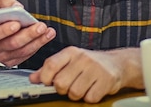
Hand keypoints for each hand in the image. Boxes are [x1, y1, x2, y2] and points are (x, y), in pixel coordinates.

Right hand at [0, 0, 55, 66]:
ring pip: (22, 51)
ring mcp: (3, 56)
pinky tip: (45, 38)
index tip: (17, 23)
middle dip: (29, 34)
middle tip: (40, 27)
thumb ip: (6, 3)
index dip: (6, 30)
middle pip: (13, 43)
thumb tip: (18, 7)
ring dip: (38, 41)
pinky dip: (37, 46)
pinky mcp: (12, 61)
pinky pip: (26, 55)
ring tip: (48, 32)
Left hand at [29, 46, 143, 102]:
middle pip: (61, 83)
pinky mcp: (106, 80)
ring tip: (82, 87)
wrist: (118, 63)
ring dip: (76, 95)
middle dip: (63, 89)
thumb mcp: (69, 61)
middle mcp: (82, 58)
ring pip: (74, 92)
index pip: (51, 64)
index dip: (46, 78)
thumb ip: (50, 69)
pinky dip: (89, 97)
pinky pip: (89, 98)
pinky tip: (92, 89)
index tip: (48, 83)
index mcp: (71, 52)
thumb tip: (33, 78)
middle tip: (69, 86)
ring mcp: (95, 69)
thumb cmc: (90, 63)